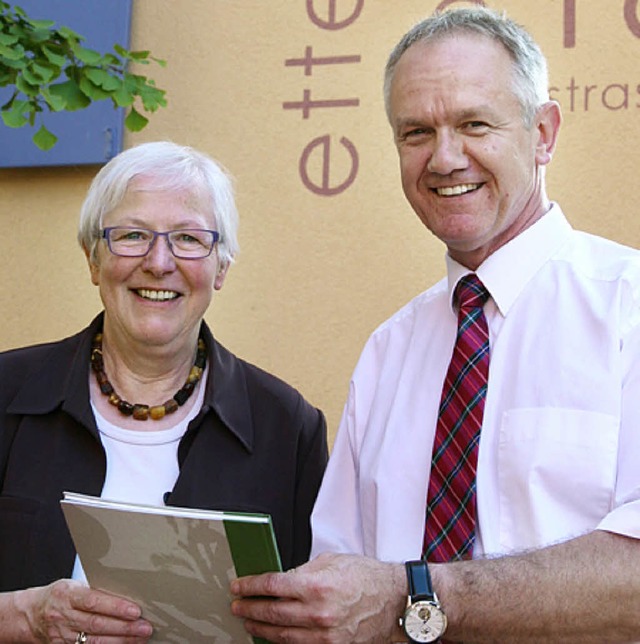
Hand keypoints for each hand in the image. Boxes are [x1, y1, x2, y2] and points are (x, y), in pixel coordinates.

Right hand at [15, 579, 152, 641]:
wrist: (30, 614)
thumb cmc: (59, 596)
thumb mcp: (74, 586)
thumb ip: (96, 591)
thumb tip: (126, 593)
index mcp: (68, 595)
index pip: (94, 601)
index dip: (116, 607)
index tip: (135, 610)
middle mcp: (64, 616)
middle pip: (97, 624)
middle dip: (124, 627)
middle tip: (145, 627)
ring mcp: (63, 635)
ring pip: (94, 641)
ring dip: (120, 640)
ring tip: (140, 637)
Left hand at [230, 552, 407, 642]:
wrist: (394, 600)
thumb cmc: (366, 576)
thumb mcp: (331, 561)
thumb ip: (303, 571)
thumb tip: (280, 579)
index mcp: (317, 585)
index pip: (273, 586)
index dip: (251, 586)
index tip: (239, 586)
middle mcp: (319, 613)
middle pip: (272, 613)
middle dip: (249, 609)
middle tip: (236, 606)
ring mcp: (325, 635)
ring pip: (282, 636)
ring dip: (261, 629)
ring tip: (249, 623)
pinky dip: (282, 642)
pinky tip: (273, 637)